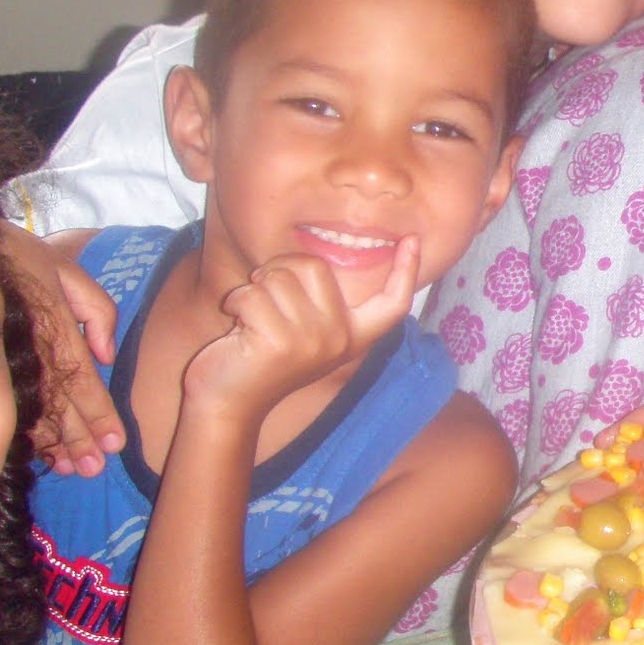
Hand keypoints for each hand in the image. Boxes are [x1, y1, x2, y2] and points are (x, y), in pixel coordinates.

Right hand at [0, 223, 123, 476]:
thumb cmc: (24, 258)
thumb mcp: (67, 270)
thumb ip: (97, 310)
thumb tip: (107, 356)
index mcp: (55, 329)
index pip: (82, 381)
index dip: (99, 415)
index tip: (115, 443)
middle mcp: (32, 352)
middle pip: (59, 405)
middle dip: (78, 440)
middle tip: (96, 470)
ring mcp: (7, 361)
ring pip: (33, 411)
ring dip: (54, 444)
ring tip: (73, 470)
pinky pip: (7, 404)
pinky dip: (25, 431)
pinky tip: (40, 452)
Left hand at [183, 238, 419, 418]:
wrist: (230, 405)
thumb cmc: (261, 360)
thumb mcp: (304, 332)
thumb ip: (319, 303)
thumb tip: (316, 264)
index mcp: (352, 336)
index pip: (392, 304)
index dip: (407, 270)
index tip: (413, 240)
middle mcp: (339, 338)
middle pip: (316, 266)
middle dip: (280, 268)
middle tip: (265, 292)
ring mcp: (312, 340)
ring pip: (279, 276)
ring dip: (254, 289)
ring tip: (251, 316)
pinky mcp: (280, 341)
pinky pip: (253, 293)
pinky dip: (236, 302)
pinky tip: (237, 327)